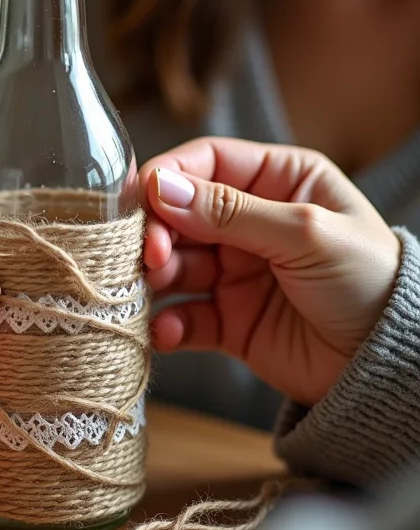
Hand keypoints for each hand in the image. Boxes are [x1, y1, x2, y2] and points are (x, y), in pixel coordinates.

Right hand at [141, 137, 400, 406]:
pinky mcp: (228, 319)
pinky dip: (169, 324)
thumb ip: (229, 211)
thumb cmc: (370, 281)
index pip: (207, 163)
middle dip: (158, 233)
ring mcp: (236, 272)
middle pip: (180, 215)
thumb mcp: (304, 233)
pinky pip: (184, 316)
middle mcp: (250, 223)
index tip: (141, 199)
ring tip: (152, 289)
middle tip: (152, 255)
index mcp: (277, 181)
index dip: (168, 177)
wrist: (389, 366)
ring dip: (156, 277)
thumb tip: (161, 187)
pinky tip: (166, 331)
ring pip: (175, 266)